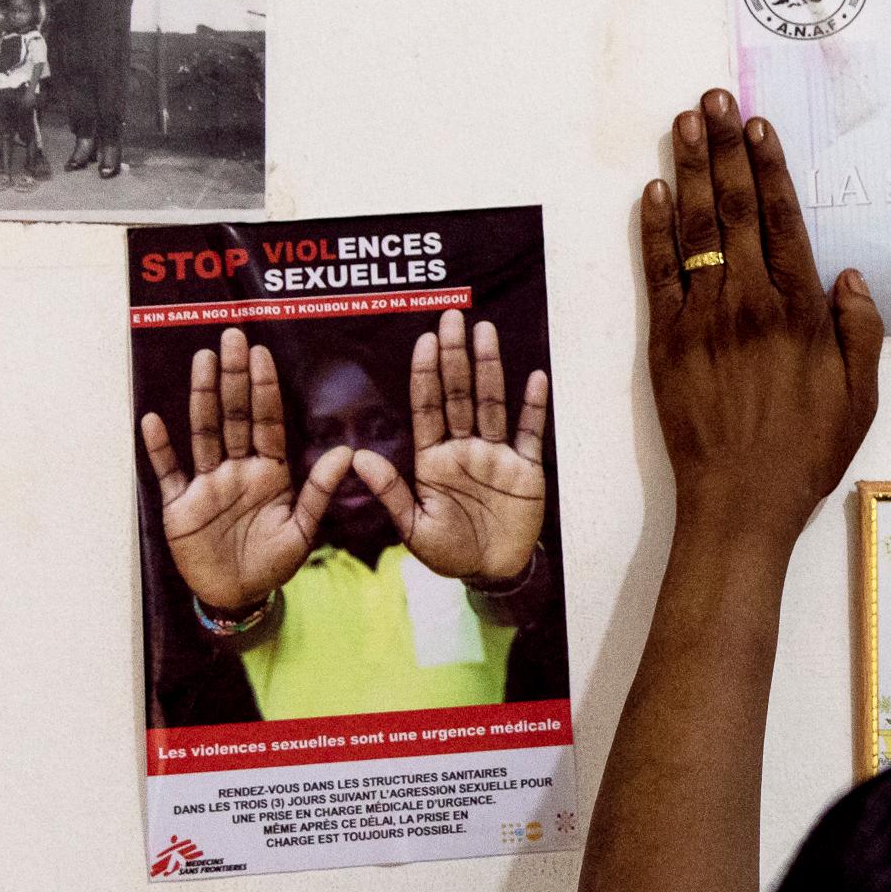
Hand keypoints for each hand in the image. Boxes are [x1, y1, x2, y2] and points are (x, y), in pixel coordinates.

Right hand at [139, 327, 350, 613]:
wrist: (239, 596)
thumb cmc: (273, 562)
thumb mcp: (303, 529)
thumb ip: (320, 490)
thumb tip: (347, 452)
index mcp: (270, 471)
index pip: (266, 421)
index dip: (264, 388)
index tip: (262, 353)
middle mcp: (236, 469)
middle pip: (234, 415)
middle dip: (234, 377)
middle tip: (232, 337)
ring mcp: (206, 484)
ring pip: (203, 433)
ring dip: (202, 397)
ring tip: (202, 361)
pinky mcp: (179, 505)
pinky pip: (167, 472)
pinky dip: (160, 448)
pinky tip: (153, 419)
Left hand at [351, 309, 549, 586]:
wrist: (492, 573)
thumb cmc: (449, 552)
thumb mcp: (413, 528)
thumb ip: (389, 491)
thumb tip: (356, 456)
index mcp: (433, 459)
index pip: (428, 408)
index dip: (426, 375)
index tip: (424, 341)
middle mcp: (464, 448)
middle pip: (459, 395)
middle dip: (455, 357)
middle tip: (452, 318)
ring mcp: (497, 455)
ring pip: (492, 404)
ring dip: (490, 368)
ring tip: (486, 333)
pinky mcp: (527, 468)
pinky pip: (531, 432)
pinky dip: (533, 406)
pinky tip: (534, 377)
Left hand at [637, 89, 881, 538]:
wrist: (739, 502)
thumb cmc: (806, 453)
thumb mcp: (861, 398)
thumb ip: (861, 331)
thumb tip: (849, 275)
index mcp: (800, 312)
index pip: (782, 221)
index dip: (769, 168)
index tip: (759, 126)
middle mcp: (750, 303)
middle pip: (735, 209)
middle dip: (725, 149)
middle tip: (714, 101)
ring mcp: (704, 318)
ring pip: (695, 228)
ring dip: (690, 170)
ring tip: (685, 124)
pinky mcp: (666, 341)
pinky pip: (658, 273)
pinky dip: (654, 230)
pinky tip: (654, 192)